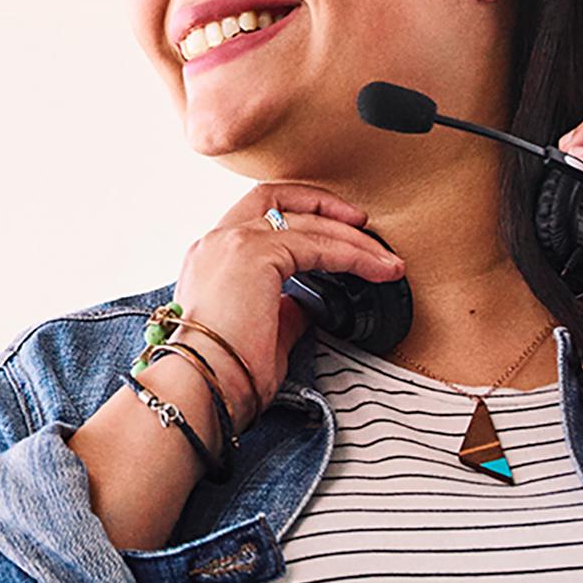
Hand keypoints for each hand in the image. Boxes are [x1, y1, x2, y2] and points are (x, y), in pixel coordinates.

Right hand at [172, 182, 405, 422]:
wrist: (201, 386)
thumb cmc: (223, 372)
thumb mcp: (260, 333)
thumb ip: (283, 311)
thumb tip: (307, 307)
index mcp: (211, 257)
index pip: (259, 216)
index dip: (301, 217)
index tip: (336, 233)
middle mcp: (217, 240)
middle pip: (276, 196)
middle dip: (323, 204)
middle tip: (361, 222)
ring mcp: (234, 242)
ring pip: (305, 220)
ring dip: (348, 235)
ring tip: (382, 256)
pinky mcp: (256, 254)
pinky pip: (317, 245)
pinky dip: (352, 254)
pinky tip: (376, 269)